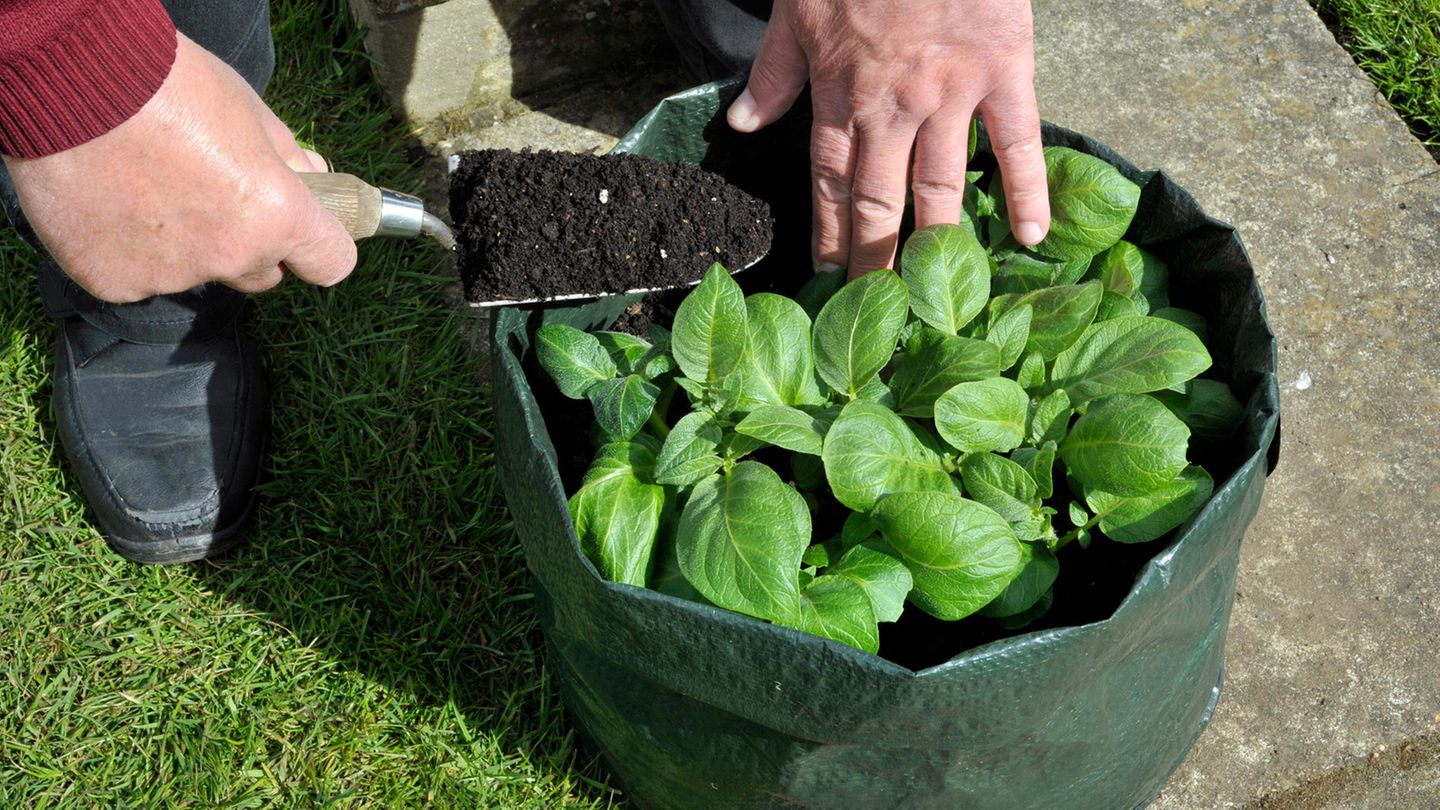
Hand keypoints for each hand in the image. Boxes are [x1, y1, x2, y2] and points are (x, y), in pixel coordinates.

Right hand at [1, 33, 355, 302]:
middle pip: (261, 273)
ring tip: (145, 186)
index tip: (307, 233)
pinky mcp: (114, 282)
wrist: (71, 82)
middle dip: (248, 244)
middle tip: (211, 195)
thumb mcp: (251, 111)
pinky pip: (136, 276)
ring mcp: (172, 276)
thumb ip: (289, 158)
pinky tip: (109, 204)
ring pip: (196, 273)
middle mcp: (231, 257)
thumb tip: (315, 178)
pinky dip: (127, 250)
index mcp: (277, 217)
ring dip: (184, 245)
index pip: (330, 263)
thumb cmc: (169, 84)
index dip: (319, 246)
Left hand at [727, 0, 1049, 277]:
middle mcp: (892, 106)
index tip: (829, 281)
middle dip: (876, 260)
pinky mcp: (1004, 71)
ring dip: (937, 244)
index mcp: (839, 93)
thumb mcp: (795, 8)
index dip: (830, 236)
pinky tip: (1031, 238)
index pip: (830, 184)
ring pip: (940, 185)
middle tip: (881, 314)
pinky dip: (1026, 190)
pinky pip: (1016, 142)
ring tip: (938, 296)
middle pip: (880, 201)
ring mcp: (951, 93)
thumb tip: (741, 125)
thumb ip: (773, 73)